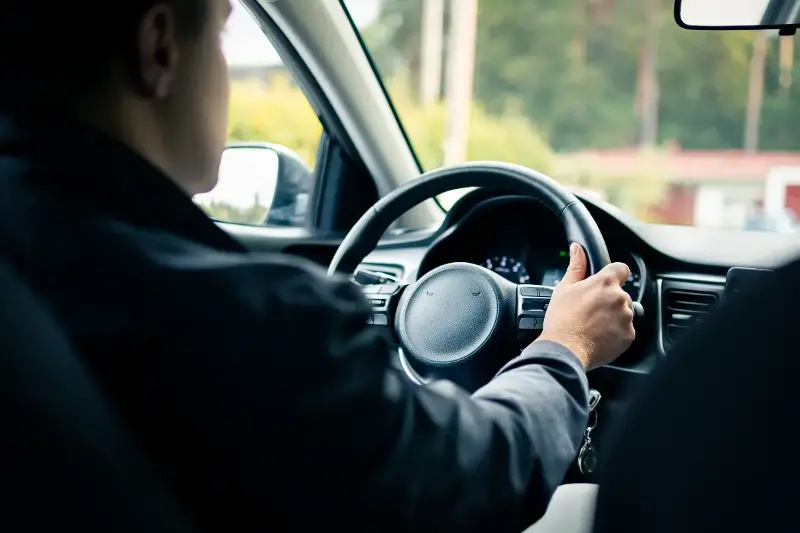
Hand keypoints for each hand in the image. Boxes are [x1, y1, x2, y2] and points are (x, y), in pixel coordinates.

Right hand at [536, 242, 634, 370]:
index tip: (605, 284)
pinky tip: (599, 336)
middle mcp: (620, 298)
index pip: (621, 269)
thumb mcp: (564, 288)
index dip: (614, 275)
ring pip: (624, 312)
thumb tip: (577, 249)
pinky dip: (615, 333)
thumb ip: (576, 266)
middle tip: (591, 310)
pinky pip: (625, 330)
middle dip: (609, 300)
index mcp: (605, 283)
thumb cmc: (562, 320)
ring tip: (594, 325)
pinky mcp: (629, 335)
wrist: (565, 349)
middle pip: (621, 294)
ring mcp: (626, 317)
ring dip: (613, 316)